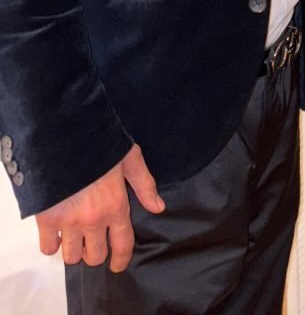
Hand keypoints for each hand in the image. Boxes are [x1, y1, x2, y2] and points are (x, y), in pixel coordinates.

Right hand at [35, 143, 164, 271]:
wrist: (68, 138)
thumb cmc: (102, 146)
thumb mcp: (132, 160)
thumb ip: (145, 186)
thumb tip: (159, 208)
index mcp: (116, 207)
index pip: (123, 244)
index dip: (121, 260)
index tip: (118, 265)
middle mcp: (94, 220)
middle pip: (95, 256)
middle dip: (97, 253)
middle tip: (95, 242)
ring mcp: (68, 222)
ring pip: (72, 256)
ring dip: (75, 251)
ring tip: (77, 238)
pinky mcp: (46, 219)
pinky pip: (48, 247)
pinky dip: (53, 245)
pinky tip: (58, 234)